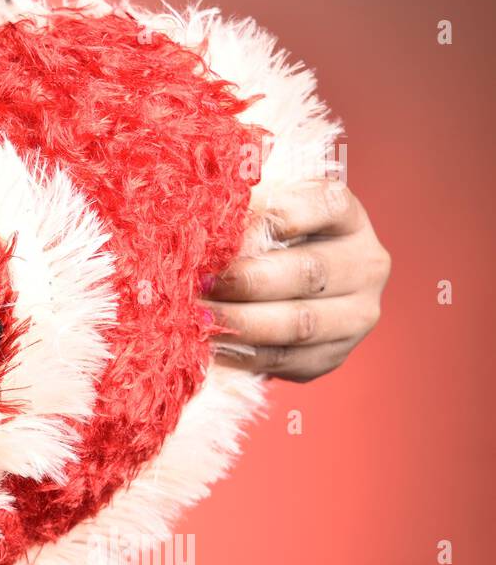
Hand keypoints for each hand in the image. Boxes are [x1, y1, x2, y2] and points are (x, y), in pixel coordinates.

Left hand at [202, 180, 389, 382]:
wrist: (280, 288)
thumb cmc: (261, 237)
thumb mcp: (259, 210)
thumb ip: (243, 206)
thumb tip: (204, 207)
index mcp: (347, 215)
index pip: (323, 206)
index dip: (275, 216)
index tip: (228, 226)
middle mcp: (365, 262)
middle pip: (308, 272)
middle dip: (247, 280)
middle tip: (200, 282)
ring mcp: (357, 312)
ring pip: (300, 323)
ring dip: (242, 322)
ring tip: (200, 318)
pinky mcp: (335, 353)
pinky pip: (289, 359)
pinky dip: (246, 354)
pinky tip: (213, 345)